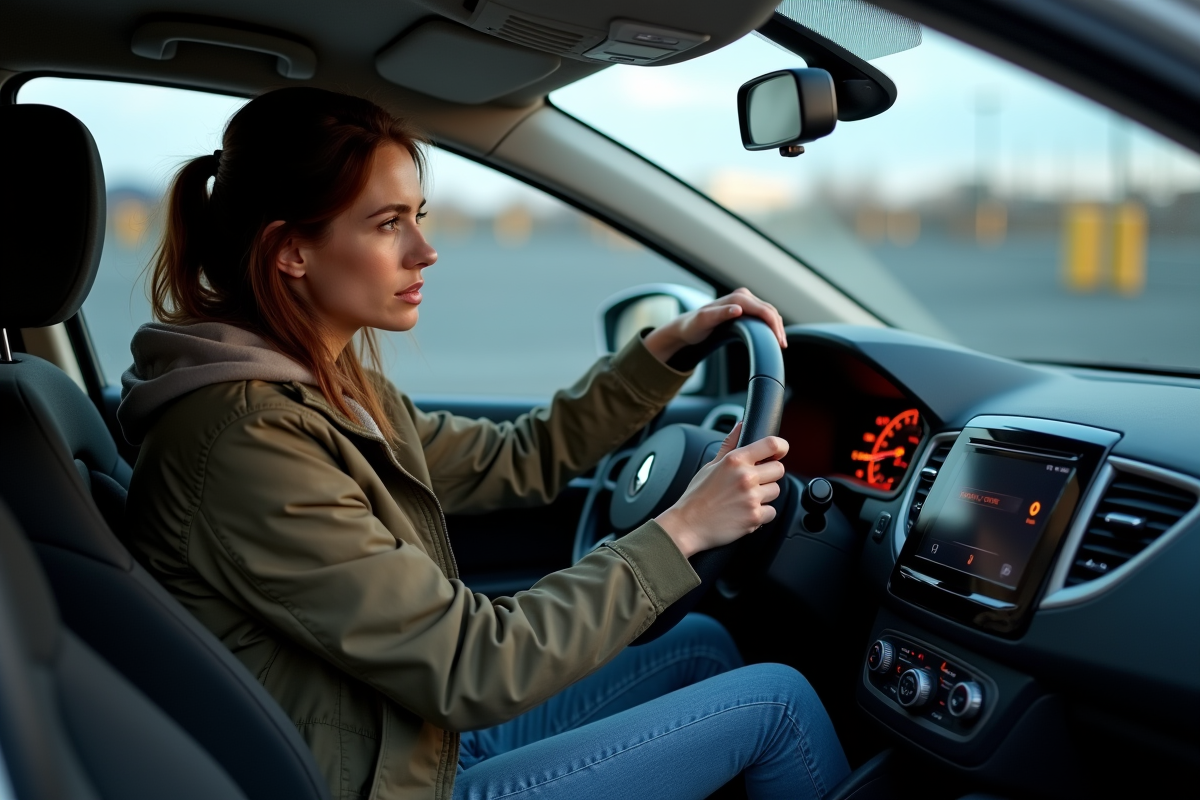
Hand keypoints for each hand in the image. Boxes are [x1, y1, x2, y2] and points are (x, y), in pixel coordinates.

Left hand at [643, 288, 786, 364]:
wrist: (687, 326)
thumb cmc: (694, 326)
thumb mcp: (704, 321)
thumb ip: (720, 314)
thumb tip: (738, 309)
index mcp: (736, 298)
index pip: (763, 310)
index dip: (773, 325)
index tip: (779, 341)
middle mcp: (742, 296)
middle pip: (769, 310)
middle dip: (778, 327)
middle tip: (782, 345)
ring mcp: (744, 301)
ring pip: (768, 312)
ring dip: (776, 326)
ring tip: (780, 343)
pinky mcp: (745, 307)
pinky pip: (763, 314)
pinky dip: (771, 324)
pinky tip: (773, 335)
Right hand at [655, 423, 788, 558]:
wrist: (688, 525)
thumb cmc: (697, 496)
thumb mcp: (710, 465)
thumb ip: (729, 444)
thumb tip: (741, 425)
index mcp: (735, 460)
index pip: (771, 444)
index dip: (781, 447)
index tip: (779, 451)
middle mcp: (746, 477)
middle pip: (779, 469)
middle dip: (769, 474)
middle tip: (753, 482)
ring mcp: (752, 498)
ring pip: (776, 491)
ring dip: (765, 495)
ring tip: (744, 499)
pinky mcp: (755, 517)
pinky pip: (771, 512)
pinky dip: (761, 514)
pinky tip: (744, 512)